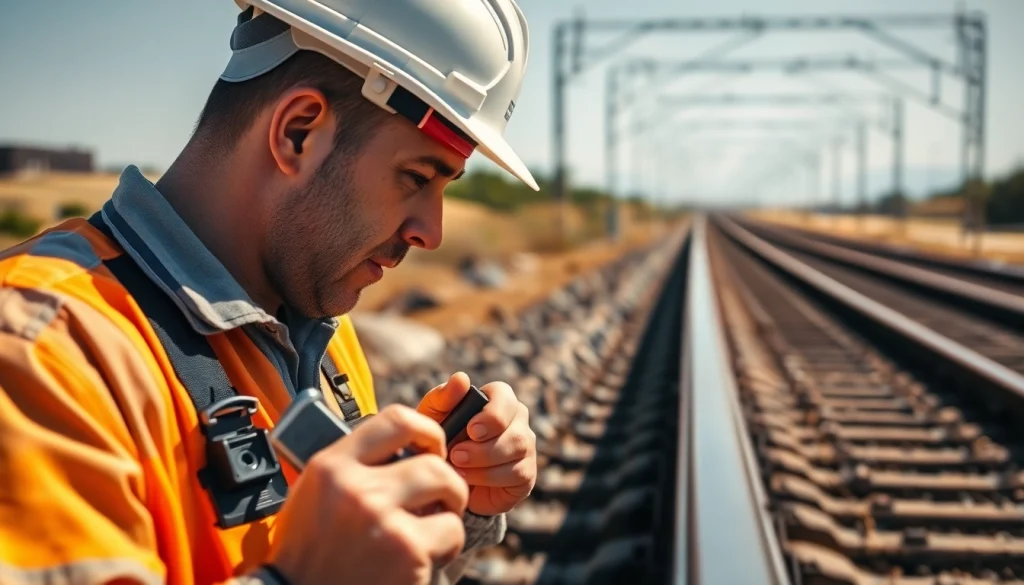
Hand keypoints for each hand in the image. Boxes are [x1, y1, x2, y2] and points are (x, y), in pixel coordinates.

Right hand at [268, 405, 468, 584]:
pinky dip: (447, 545)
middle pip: (433, 460)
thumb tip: (401, 448)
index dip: (427, 430)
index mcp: (331, 466)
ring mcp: (383, 519)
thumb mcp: (315, 494)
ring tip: (434, 527)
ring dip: (450, 510)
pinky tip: (424, 557)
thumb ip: (352, 466)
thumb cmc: (308, 553)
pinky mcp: (406, 551)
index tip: (433, 447)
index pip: (396, 419)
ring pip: (449, 490)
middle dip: (447, 479)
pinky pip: (452, 531)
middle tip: (442, 497)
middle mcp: (356, 488)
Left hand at [418, 372, 536, 515]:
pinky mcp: (526, 473)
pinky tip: (469, 481)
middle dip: (485, 446)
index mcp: (497, 401)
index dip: (493, 413)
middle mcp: (517, 421)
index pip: (505, 395)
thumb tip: (462, 378)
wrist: (445, 480)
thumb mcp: (432, 419)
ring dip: (484, 462)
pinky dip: (490, 478)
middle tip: (457, 454)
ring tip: (457, 467)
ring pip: (517, 451)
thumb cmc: (440, 441)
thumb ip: (442, 397)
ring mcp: (525, 447)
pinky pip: (518, 474)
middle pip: (515, 429)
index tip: (471, 430)